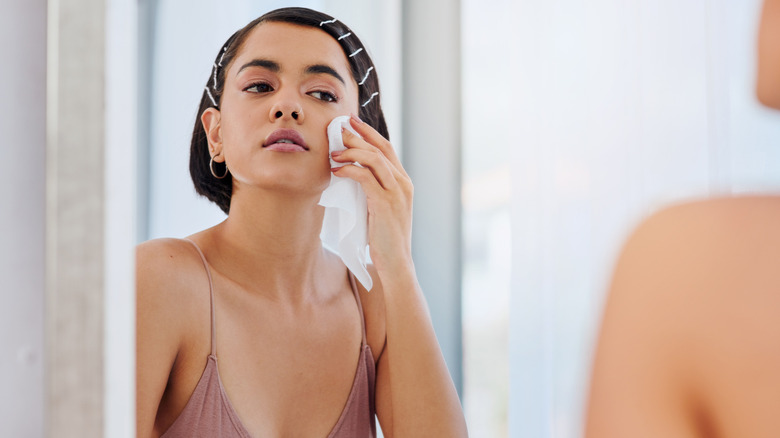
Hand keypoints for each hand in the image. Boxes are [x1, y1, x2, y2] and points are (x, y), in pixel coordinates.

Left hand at [330, 114, 413, 275]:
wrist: (395, 262)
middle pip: (381, 148)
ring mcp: (397, 192)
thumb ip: (373, 190)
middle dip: (358, 135)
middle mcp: (403, 183)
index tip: (351, 122)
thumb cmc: (384, 238)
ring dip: (351, 152)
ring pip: (374, 158)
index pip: (386, 149)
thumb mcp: (380, 208)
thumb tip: (351, 173)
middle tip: (338, 128)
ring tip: (333, 153)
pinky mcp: (386, 203)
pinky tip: (336, 172)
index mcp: (403, 182)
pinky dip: (349, 170)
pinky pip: (366, 177)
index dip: (368, 133)